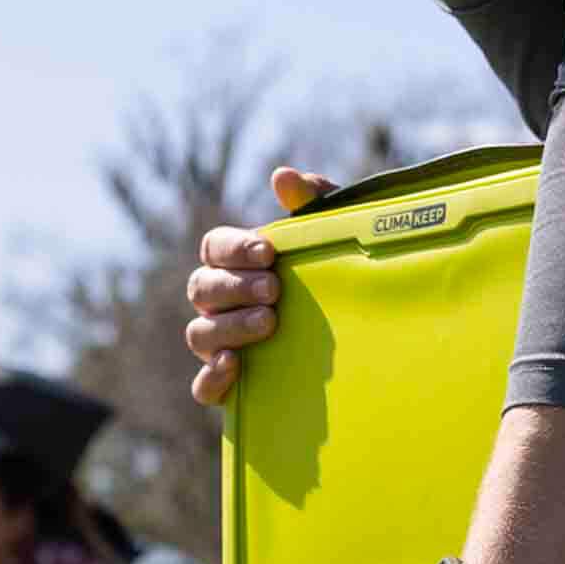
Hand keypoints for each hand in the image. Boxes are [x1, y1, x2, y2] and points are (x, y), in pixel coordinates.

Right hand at [185, 165, 335, 406]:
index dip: (232, 248)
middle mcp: (219, 305)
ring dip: (228, 326)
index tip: (267, 252)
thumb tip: (281, 176)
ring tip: (268, 323)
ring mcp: (218, 345)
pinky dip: (211, 376)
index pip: (213, 247)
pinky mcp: (229, 386)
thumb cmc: (339, 277)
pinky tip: (234, 364)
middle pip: (201, 289)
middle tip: (275, 290)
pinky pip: (202, 387)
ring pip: (198, 334)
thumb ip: (313, 202)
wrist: (367, 338)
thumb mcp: (335, 235)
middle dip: (235, 287)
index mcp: (236, 265)